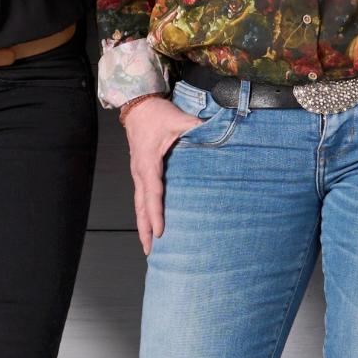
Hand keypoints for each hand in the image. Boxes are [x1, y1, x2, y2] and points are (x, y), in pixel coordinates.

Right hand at [122, 96, 203, 254]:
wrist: (138, 107)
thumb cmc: (157, 115)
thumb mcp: (179, 120)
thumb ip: (198, 129)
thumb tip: (218, 136)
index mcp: (149, 162)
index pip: (153, 193)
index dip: (156, 214)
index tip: (160, 232)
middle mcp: (140, 172)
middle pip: (141, 206)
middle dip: (145, 229)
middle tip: (150, 251)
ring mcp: (138, 173)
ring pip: (138, 204)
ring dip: (142, 225)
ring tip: (148, 246)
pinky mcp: (140, 173)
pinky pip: (141, 197)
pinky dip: (143, 214)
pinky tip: (149, 225)